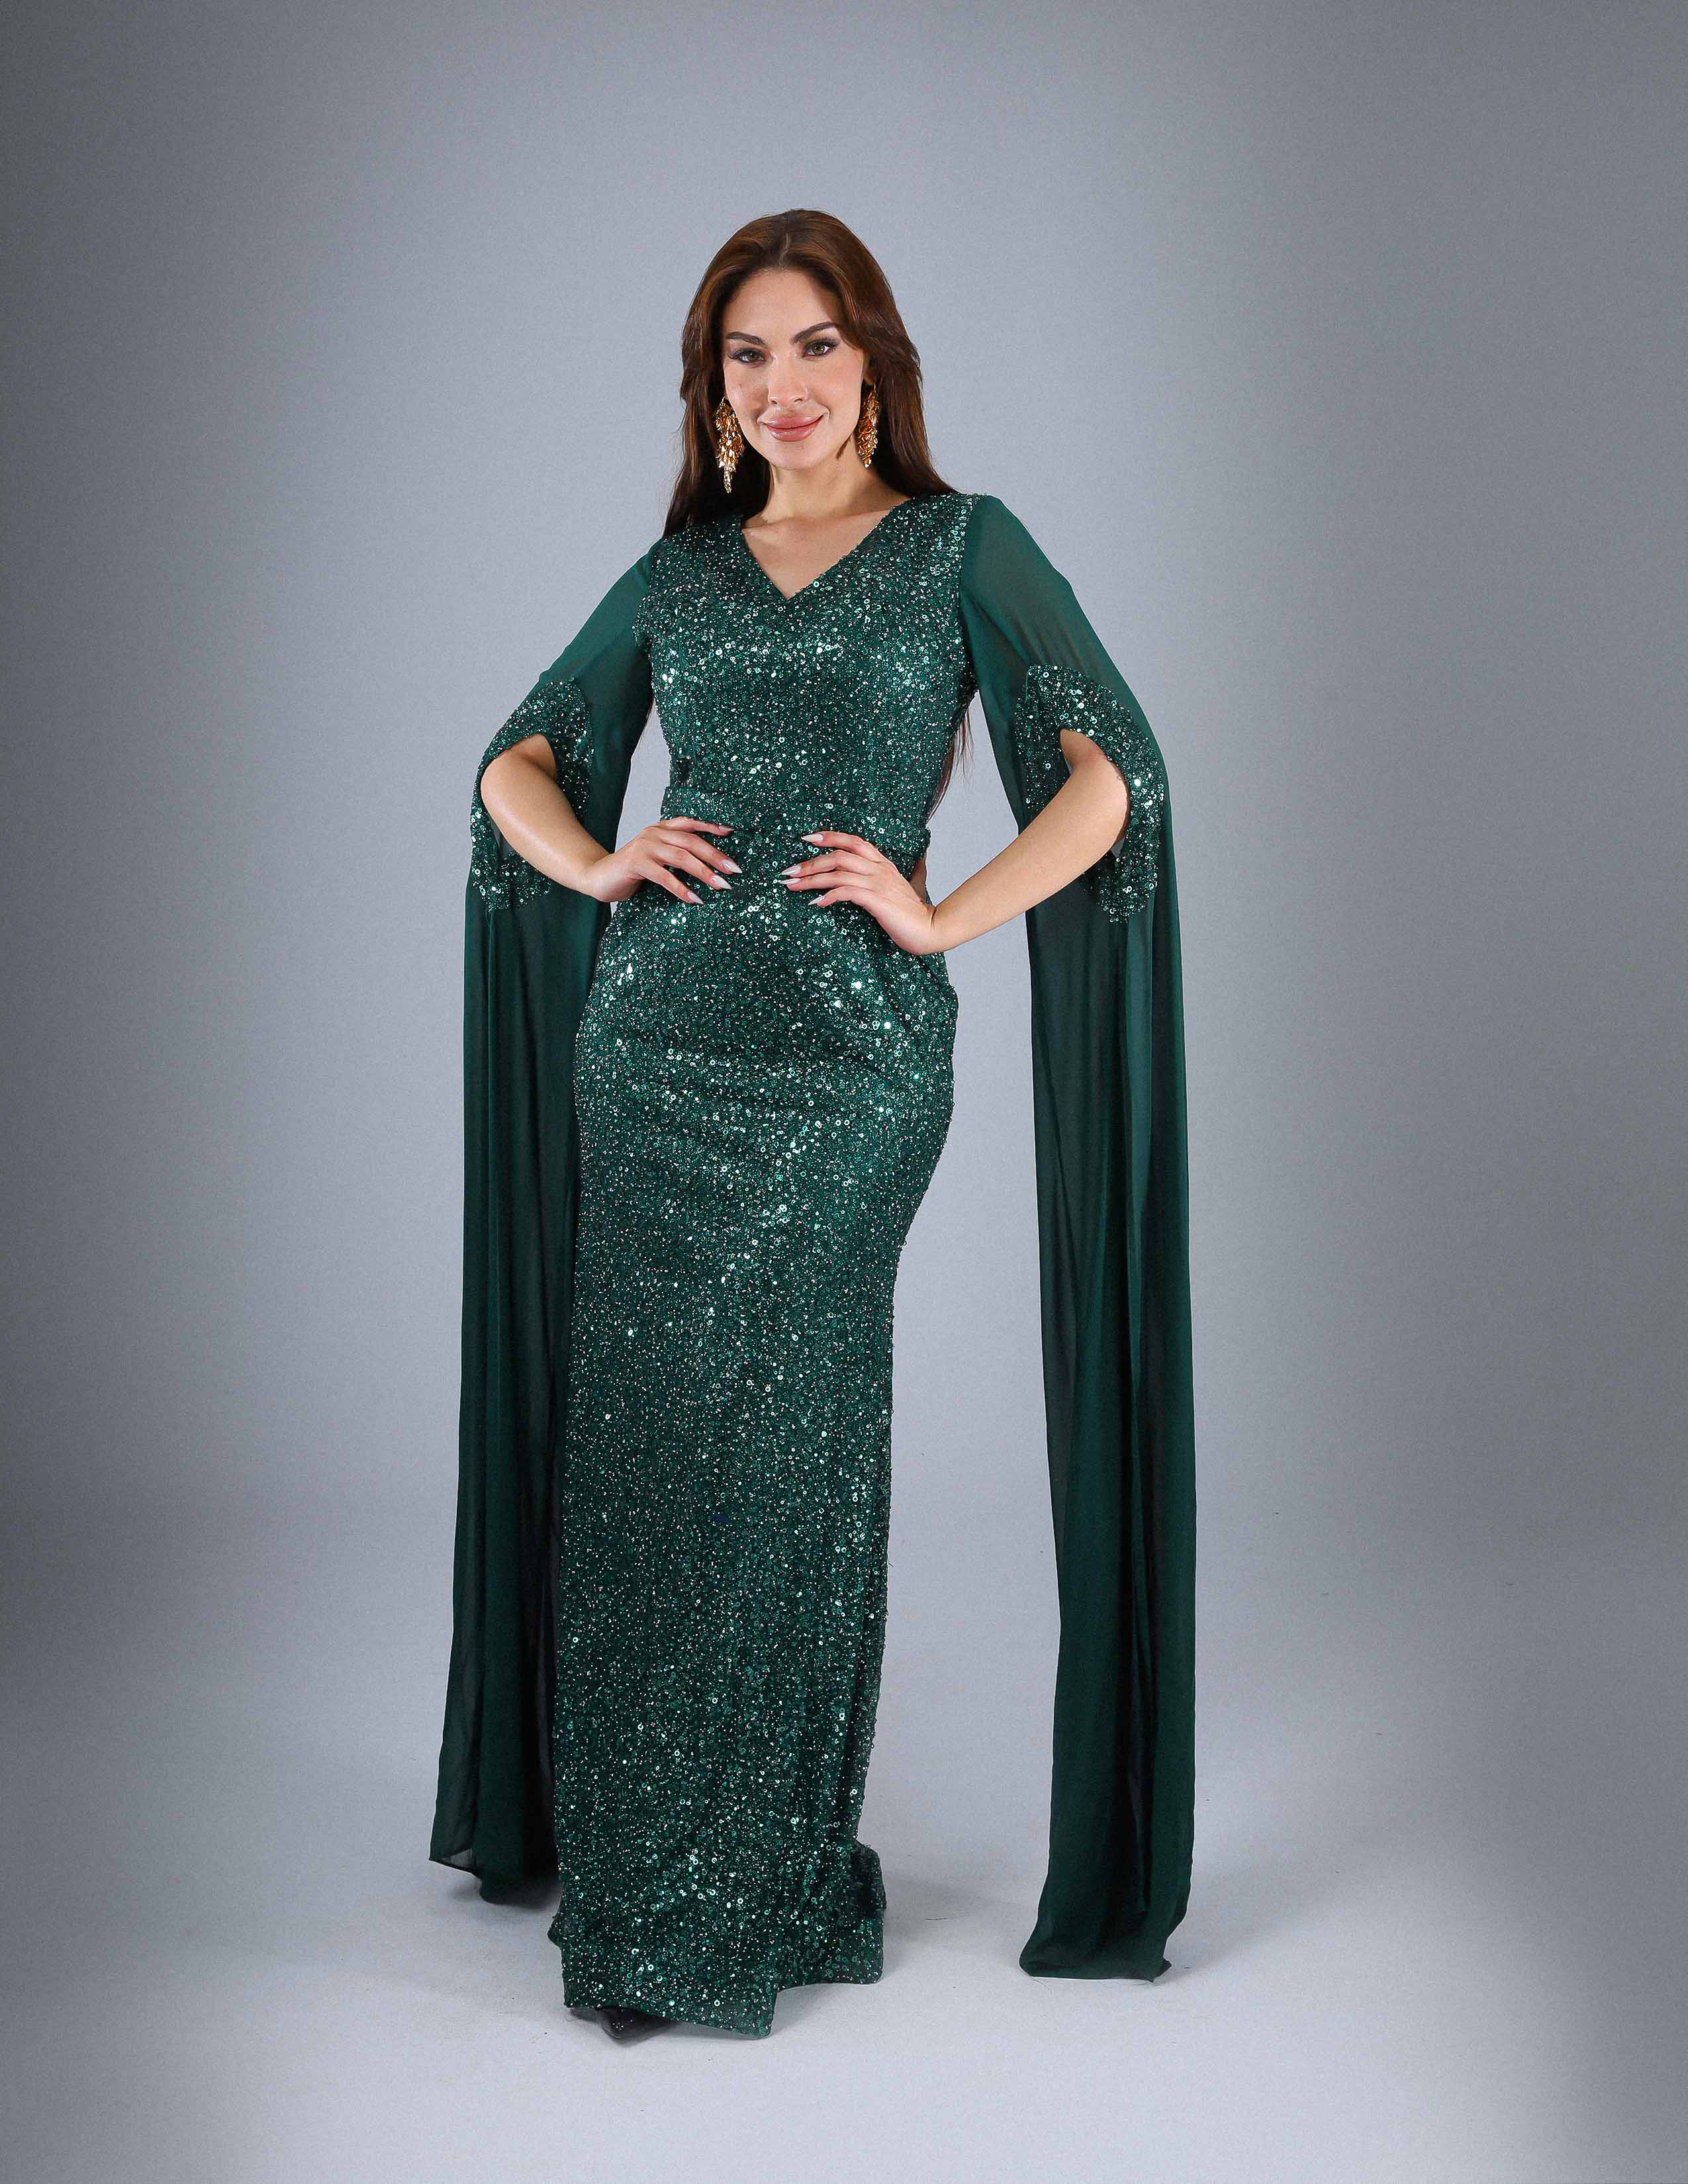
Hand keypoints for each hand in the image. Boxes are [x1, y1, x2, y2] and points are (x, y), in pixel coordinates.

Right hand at [582, 816, 738, 905]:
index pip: (690, 823)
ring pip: (681, 857)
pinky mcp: (636, 863)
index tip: (732, 833)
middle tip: (734, 870)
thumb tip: (710, 869)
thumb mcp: (657, 859)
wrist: (598, 876)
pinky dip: (681, 888)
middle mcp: (654, 833)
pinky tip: (694, 899)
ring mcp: (645, 846)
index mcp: (661, 829)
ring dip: (703, 872)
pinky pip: (664, 876)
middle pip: (691, 841)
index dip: (711, 826)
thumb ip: (676, 856)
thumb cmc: (632, 871)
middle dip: (715, 856)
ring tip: (721, 885)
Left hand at [781, 831, 944, 954]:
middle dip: (810, 862)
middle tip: (789, 871)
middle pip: (839, 855)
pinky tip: (816, 903)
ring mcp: (878, 884)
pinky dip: (828, 895)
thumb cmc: (915, 913)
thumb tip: (914, 862)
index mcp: (883, 864)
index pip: (853, 841)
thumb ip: (903, 875)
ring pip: (838, 873)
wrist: (932, 929)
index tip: (807, 838)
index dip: (830, 836)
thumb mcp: (906, 887)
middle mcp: (879, 870)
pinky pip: (846, 892)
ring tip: (792, 886)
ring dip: (811, 879)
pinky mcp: (877, 901)